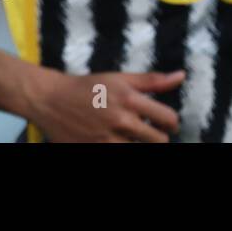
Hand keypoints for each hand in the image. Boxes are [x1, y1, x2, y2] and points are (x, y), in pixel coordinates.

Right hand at [22, 68, 184, 141]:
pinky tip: (118, 141)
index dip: (171, 122)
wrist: (50, 100)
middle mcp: (120, 119)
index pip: (168, 118)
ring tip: (132, 138)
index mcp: (129, 98)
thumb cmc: (87, 86)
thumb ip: (151, 80)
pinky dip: (122, 148)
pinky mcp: (95, 150)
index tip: (165, 123)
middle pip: (159, 141)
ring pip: (140, 151)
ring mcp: (107, 139)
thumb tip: (181, 75)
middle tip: (149, 133)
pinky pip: (121, 155)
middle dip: (158, 138)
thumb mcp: (119, 78)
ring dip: (140, 146)